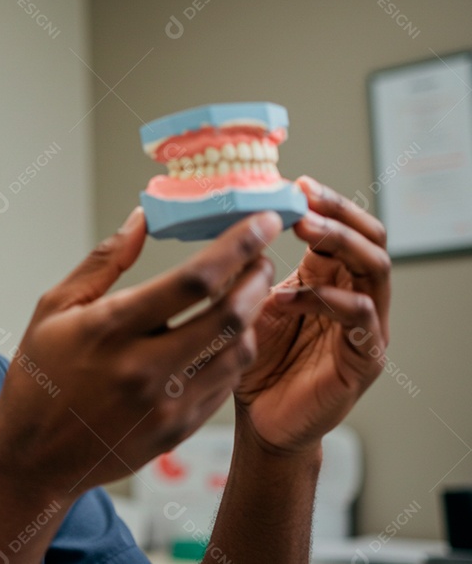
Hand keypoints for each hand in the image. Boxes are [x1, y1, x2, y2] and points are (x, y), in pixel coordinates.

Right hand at [0, 207, 282, 499]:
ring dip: (251, 316)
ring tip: (246, 294)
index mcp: (109, 330)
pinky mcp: (176, 432)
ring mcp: (164, 406)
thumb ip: (103, 262)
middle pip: (228, 316)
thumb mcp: (55, 308)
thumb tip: (142, 218)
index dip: (235, 246)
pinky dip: (234, 353)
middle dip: (256, 278)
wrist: (33, 456)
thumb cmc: (40, 376)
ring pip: (237, 353)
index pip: (191, 281)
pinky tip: (225, 336)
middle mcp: (142, 370)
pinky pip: (225, 385)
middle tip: (260, 258)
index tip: (260, 222)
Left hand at [237, 176, 390, 454]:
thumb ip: (244, 271)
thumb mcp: (243, 304)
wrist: (258, 421)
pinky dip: (328, 299)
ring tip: (304, 228)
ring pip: (374, 268)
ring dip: (340, 242)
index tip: (294, 183)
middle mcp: (354, 296)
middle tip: (304, 198)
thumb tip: (229, 223)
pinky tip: (289, 297)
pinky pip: (361, 318)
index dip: (325, 202)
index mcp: (328, 279)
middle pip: (370, 238)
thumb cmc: (252, 362)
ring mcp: (366, 328)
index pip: (343, 227)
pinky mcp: (364, 360)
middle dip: (338, 211)